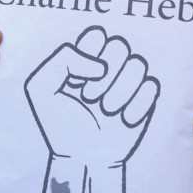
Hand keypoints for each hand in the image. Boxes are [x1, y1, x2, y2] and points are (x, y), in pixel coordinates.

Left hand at [26, 26, 158, 164]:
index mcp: (84, 58)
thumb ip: (61, 60)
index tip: (75, 81)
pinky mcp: (145, 99)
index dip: (89, 55)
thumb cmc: (59, 123)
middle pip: (120, 46)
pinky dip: (136, 106)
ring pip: (138, 64)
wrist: (82, 157)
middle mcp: (108, 65)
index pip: (97, 35)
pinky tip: (123, 121)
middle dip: (103, 76)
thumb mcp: (41, 89)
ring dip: (120, 91)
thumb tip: (101, 65)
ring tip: (105, 111)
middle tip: (88, 98)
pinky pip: (151, 86)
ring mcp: (128, 81)